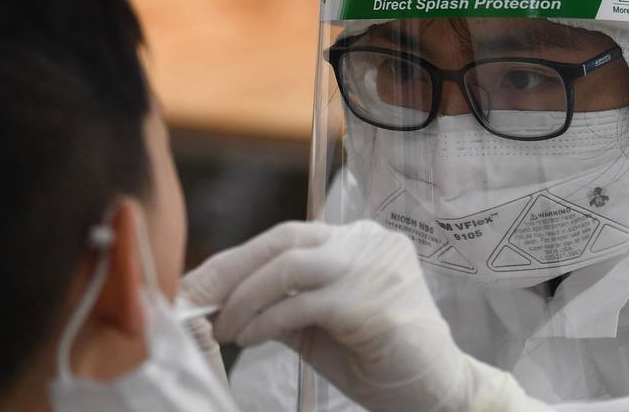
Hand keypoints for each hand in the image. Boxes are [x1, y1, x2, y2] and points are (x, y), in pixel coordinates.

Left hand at [181, 220, 546, 411]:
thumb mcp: (321, 324)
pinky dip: (266, 321)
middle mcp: (367, 242)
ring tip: (221, 327)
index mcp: (358, 239)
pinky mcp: (369, 301)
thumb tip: (220, 301)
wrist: (435, 392)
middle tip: (193, 297)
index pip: (287, 237)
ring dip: (243, 297)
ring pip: (288, 265)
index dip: (238, 259)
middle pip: (283, 240)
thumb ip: (282, 304)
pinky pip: (301, 305)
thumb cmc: (379, 358)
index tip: (200, 285)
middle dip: (230, 269)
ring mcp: (371, 267)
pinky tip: (248, 339)